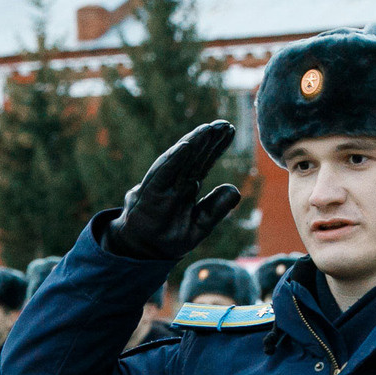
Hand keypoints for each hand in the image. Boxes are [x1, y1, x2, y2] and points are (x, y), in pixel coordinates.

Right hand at [107, 122, 244, 260]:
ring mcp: (162, 187)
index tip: (231, 129)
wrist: (140, 251)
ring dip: (193, 143)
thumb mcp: (199, 226)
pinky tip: (185, 146)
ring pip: (179, 161)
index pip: (204, 162)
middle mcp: (175, 182)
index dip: (217, 146)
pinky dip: (173, 160)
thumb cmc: (170, 238)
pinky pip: (162, 174)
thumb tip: (234, 190)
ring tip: (208, 128)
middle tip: (224, 123)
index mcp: (187, 187)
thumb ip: (216, 209)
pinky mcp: (149, 195)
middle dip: (208, 139)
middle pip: (194, 157)